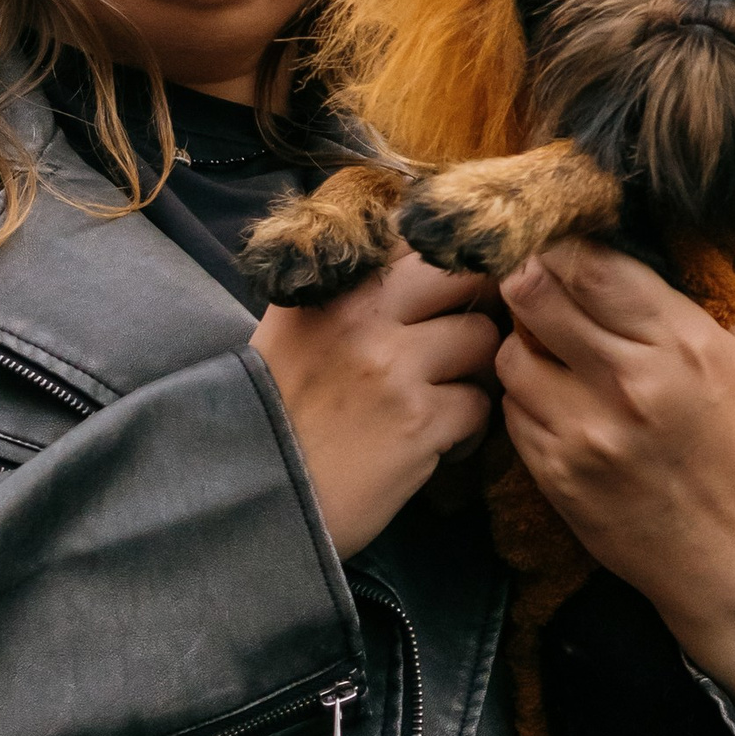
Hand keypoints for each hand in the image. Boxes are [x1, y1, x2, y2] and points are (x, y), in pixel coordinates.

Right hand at [254, 250, 499, 556]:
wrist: (252, 499)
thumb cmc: (272, 418)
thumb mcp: (292, 333)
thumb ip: (344, 294)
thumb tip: (409, 263)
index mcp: (329, 288)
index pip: (411, 237)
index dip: (440, 259)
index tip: (443, 287)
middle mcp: (361, 315)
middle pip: (462, 274)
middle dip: (474, 304)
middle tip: (466, 335)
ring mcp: (394, 367)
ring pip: (482, 339)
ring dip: (474, 370)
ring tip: (447, 395)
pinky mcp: (419, 422)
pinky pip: (478, 405)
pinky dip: (467, 427)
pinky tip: (440, 442)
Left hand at [497, 239, 734, 735]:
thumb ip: (687, 294)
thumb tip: (631, 234)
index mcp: (680, 341)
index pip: (589, 262)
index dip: (560, 242)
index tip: (557, 240)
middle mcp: (630, 381)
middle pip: (533, 292)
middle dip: (526, 279)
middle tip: (534, 282)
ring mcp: (586, 431)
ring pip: (509, 352)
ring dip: (522, 343)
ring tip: (551, 352)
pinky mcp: (556, 474)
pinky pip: (511, 409)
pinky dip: (525, 398)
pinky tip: (557, 402)